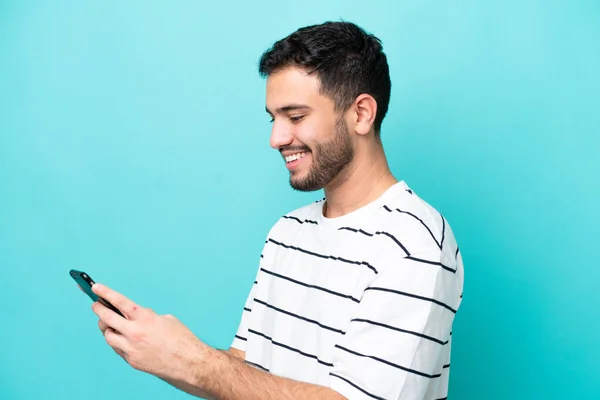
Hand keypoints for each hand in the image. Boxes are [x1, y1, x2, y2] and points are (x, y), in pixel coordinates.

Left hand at [90, 283, 207, 382]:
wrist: (187, 362)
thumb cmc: (180, 339)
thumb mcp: (166, 319)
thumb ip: (148, 316)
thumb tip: (135, 316)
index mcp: (145, 318)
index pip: (120, 302)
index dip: (106, 293)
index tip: (96, 288)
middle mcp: (135, 332)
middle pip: (107, 318)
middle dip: (99, 310)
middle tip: (95, 305)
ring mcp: (131, 348)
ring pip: (108, 336)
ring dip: (108, 328)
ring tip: (110, 324)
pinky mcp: (131, 360)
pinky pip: (118, 349)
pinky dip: (118, 342)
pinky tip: (121, 338)